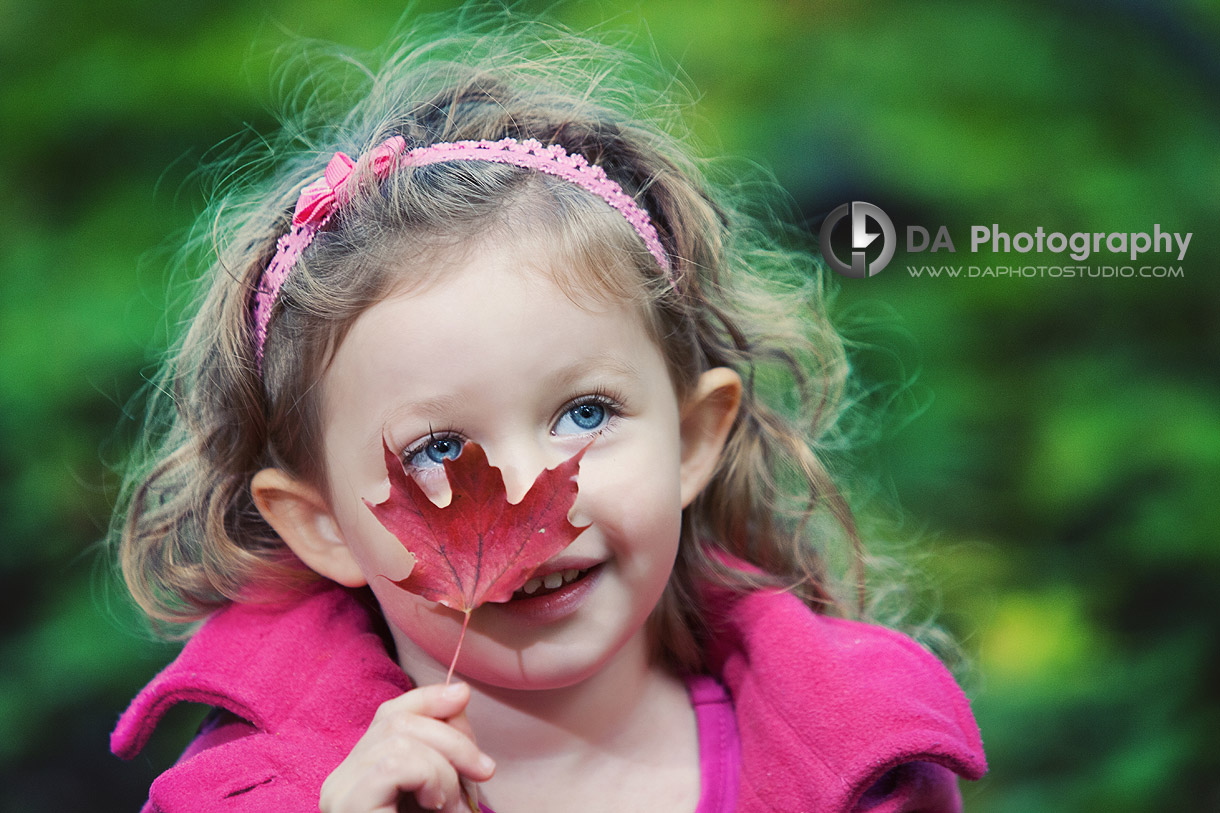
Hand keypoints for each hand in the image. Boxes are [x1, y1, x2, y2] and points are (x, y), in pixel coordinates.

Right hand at [319, 682, 495, 812]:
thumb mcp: (444, 792)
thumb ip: (448, 751)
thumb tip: (458, 693)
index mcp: (363, 773)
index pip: (390, 714)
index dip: (428, 697)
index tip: (463, 696)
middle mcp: (342, 780)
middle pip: (397, 720)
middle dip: (453, 738)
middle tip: (483, 774)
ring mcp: (339, 793)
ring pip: (400, 739)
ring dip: (444, 768)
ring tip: (451, 807)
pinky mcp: (347, 806)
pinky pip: (395, 764)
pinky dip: (430, 777)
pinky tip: (436, 807)